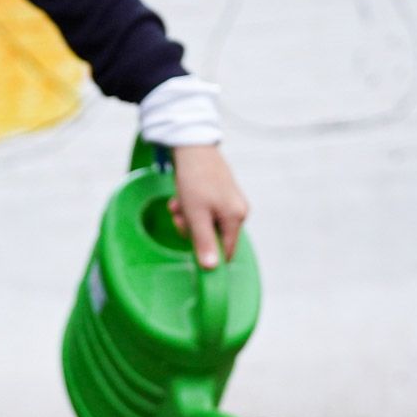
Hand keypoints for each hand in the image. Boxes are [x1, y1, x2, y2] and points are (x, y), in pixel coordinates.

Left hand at [169, 144, 248, 269]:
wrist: (193, 147)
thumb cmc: (195, 181)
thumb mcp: (196, 215)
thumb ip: (204, 242)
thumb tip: (212, 269)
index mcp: (236, 218)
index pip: (225, 252)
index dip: (206, 252)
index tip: (189, 241)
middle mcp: (238, 211)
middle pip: (212, 237)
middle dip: (191, 229)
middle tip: (179, 215)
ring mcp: (230, 202)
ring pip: (205, 223)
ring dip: (187, 217)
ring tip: (178, 203)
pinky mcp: (221, 195)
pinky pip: (204, 211)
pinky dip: (190, 207)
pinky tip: (181, 197)